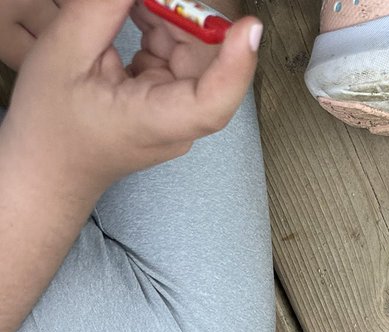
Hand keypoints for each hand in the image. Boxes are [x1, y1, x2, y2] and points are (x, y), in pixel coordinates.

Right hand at [1, 0, 260, 201]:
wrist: (48, 167)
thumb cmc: (50, 125)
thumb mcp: (65, 54)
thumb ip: (102, 9)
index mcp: (156, 123)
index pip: (213, 102)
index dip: (236, 63)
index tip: (248, 26)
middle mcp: (177, 122)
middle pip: (204, 61)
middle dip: (182, 13)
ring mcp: (175, 111)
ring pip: (191, 52)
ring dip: (166, 15)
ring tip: (127, 5)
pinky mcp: (166, 99)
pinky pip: (174, 56)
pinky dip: (157, 28)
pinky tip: (131, 14)